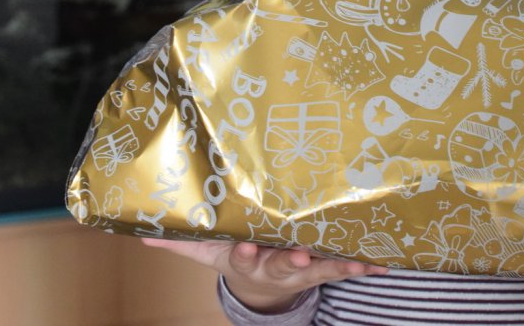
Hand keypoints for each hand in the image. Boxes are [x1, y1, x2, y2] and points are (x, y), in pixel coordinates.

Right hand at [142, 238, 386, 312]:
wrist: (262, 291)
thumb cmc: (235, 258)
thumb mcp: (207, 251)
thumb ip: (180, 241)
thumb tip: (142, 232)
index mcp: (246, 258)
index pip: (242, 256)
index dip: (244, 253)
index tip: (244, 246)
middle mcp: (274, 264)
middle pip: (282, 263)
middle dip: (290, 260)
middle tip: (300, 255)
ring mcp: (300, 267)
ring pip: (318, 267)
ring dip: (334, 265)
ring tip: (353, 263)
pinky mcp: (322, 267)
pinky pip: (344, 267)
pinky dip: (362, 266)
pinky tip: (381, 265)